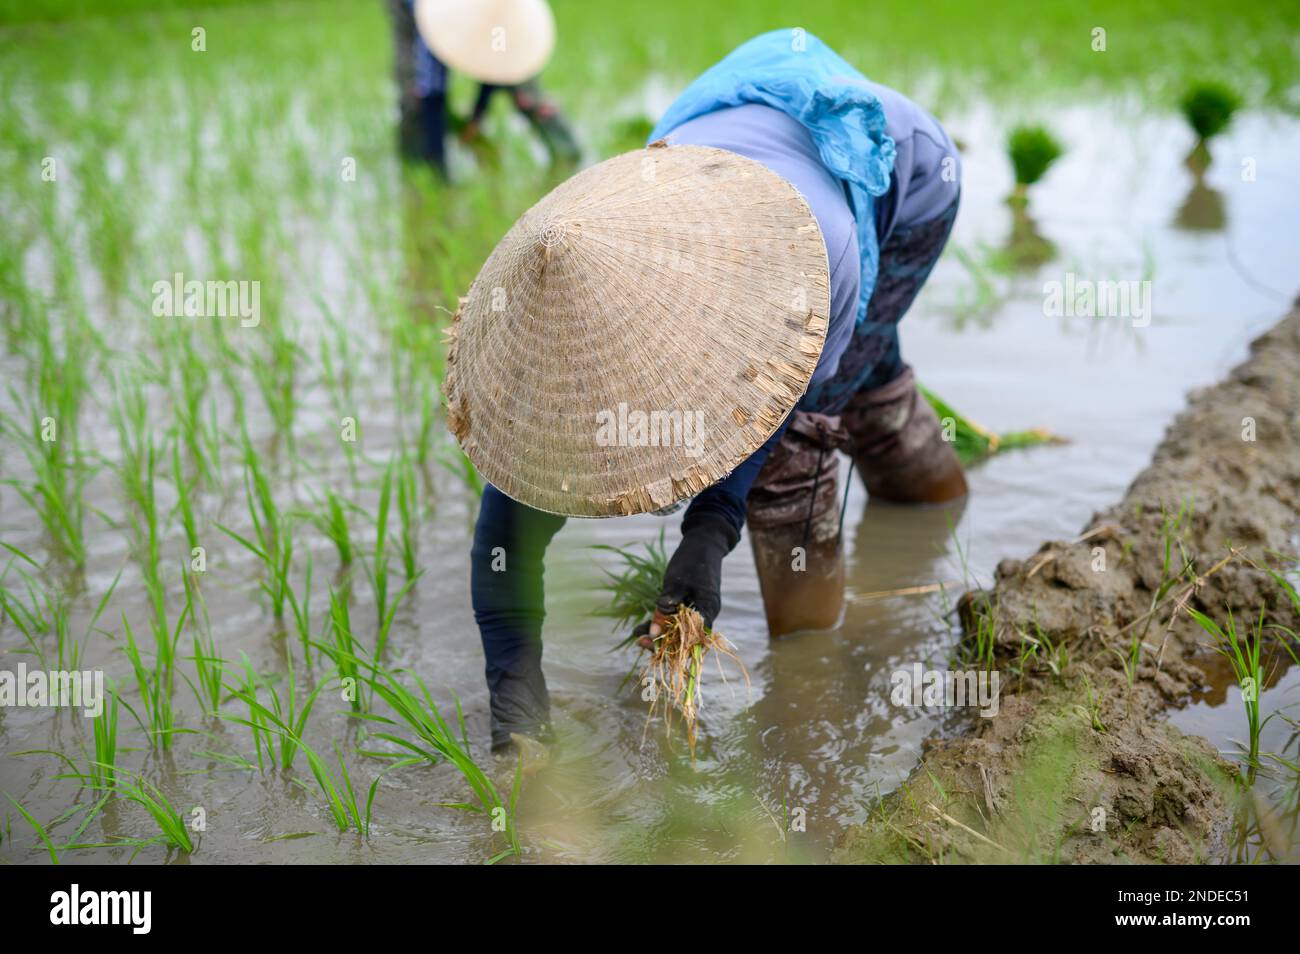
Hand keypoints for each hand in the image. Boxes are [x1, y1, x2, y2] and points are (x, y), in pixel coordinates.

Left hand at [632, 515, 736, 647]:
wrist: (702, 544)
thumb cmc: (693, 560)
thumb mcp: (679, 579)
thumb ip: (670, 599)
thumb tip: (657, 622)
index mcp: (707, 609)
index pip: (694, 637)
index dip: (675, 644)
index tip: (653, 642)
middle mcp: (703, 614)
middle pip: (683, 637)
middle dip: (662, 641)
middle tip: (640, 641)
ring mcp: (694, 611)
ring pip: (676, 629)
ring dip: (657, 634)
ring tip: (636, 635)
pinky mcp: (685, 606)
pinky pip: (672, 619)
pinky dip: (659, 623)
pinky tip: (641, 627)